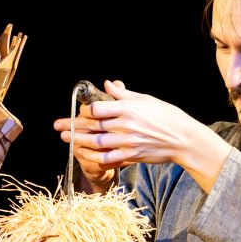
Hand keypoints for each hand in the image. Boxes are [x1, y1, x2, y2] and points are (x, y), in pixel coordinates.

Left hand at [54, 80, 227, 189]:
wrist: (183, 139)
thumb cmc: (166, 116)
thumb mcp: (146, 100)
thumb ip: (123, 94)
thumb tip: (107, 84)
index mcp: (128, 108)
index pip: (97, 108)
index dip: (84, 110)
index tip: (77, 110)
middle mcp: (125, 125)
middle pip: (91, 125)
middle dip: (71, 126)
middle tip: (57, 126)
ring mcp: (127, 142)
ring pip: (95, 142)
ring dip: (77, 141)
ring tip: (64, 138)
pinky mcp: (130, 156)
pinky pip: (106, 158)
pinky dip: (92, 156)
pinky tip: (83, 154)